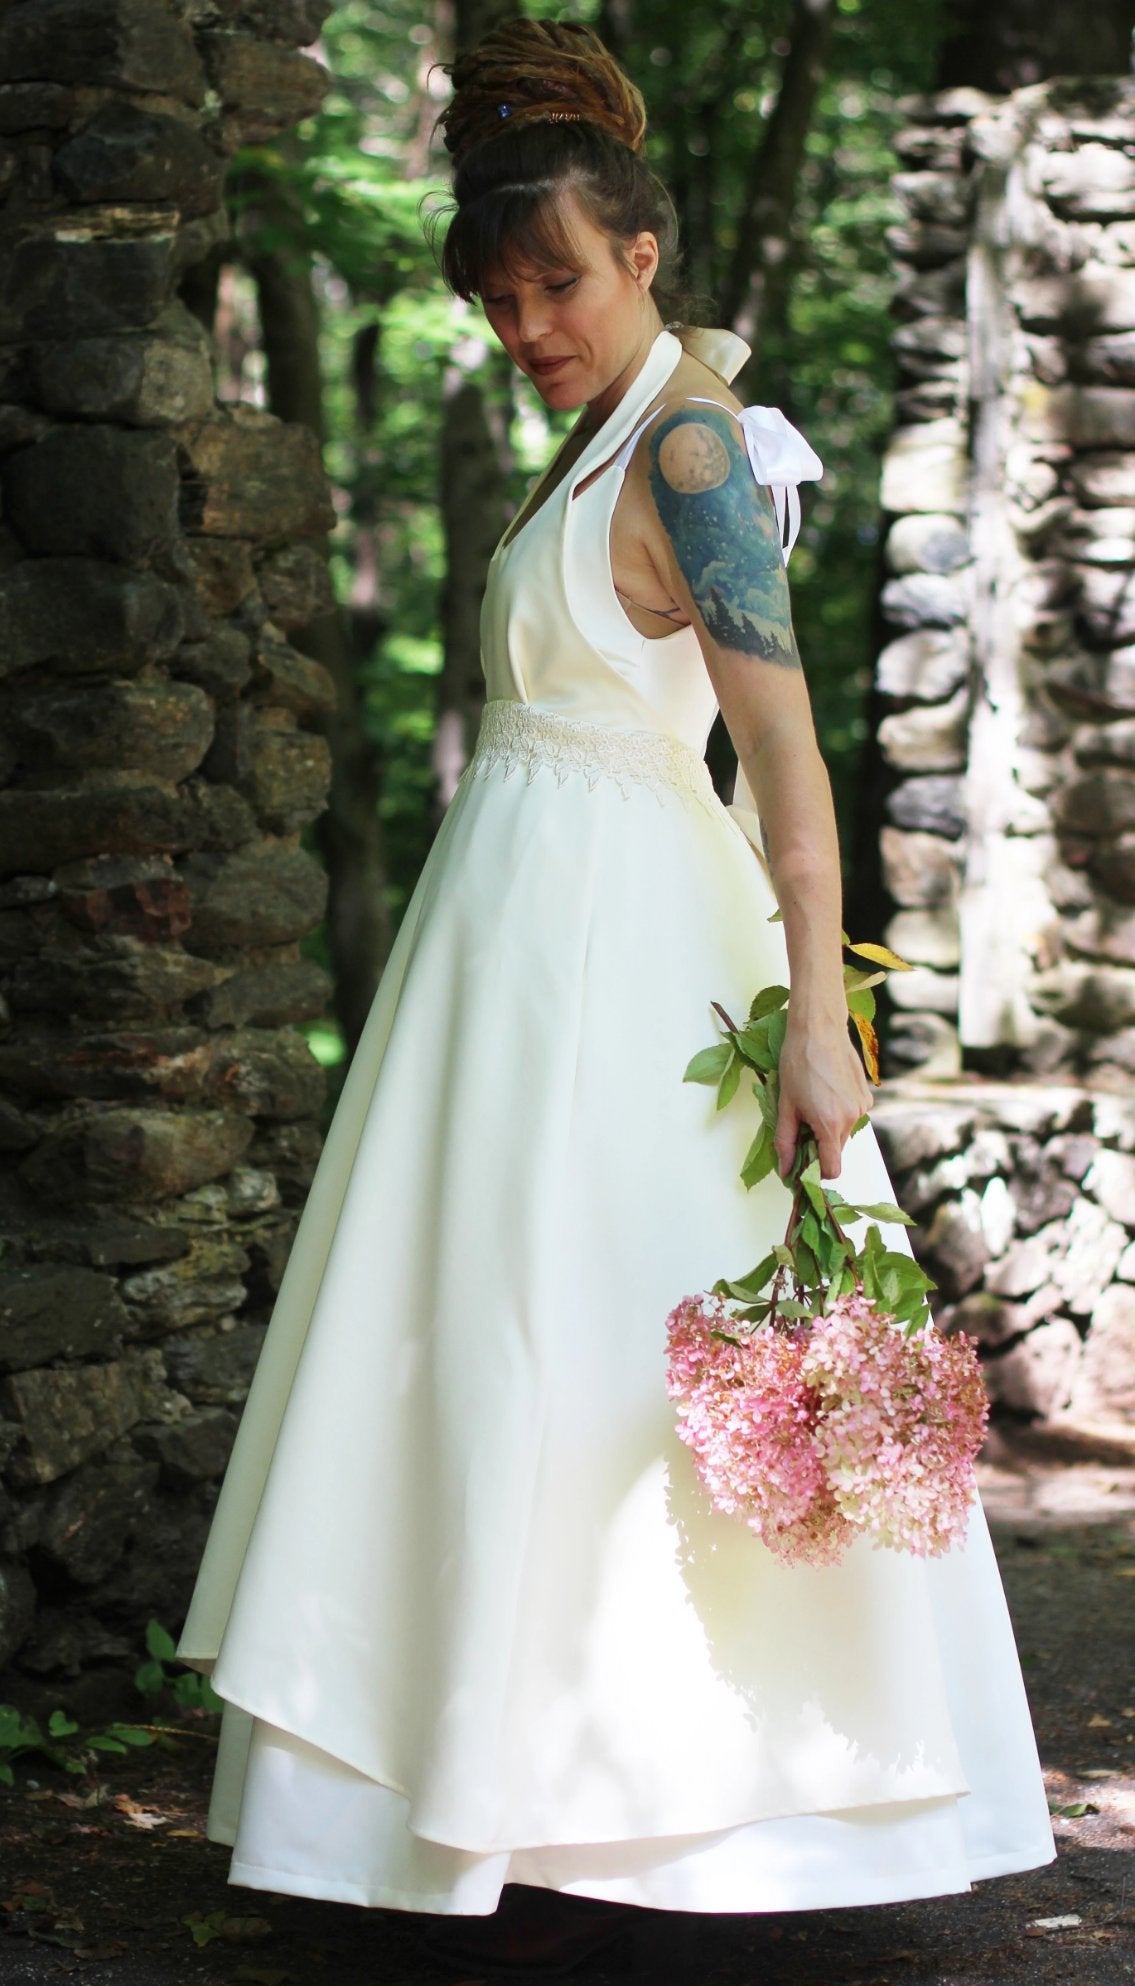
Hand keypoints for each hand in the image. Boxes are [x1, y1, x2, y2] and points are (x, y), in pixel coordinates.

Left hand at [775, 1014, 872, 1180]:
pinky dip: (839, 1112)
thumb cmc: (798, 1062)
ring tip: (813, 1100)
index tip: (802, 1163)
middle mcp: (851, 1118)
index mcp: (830, 1124)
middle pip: (836, 1150)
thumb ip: (785, 1142)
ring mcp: (862, 1106)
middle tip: (800, 1122)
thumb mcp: (786, 1105)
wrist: (819, 1029)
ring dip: (828, 1126)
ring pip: (843, 1132)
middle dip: (819, 1144)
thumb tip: (785, 1170)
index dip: (815, 1171)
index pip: (832, 1169)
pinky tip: (826, 1091)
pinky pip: (851, 1115)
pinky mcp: (866, 1095)